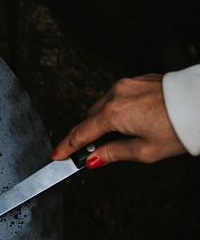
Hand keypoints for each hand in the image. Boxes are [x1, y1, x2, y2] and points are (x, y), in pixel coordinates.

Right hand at [51, 74, 187, 167]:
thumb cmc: (181, 127)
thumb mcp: (145, 151)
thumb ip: (113, 154)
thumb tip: (94, 159)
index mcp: (114, 113)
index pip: (81, 133)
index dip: (67, 147)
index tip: (57, 155)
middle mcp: (117, 94)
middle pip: (90, 118)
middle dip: (88, 135)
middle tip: (90, 153)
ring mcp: (128, 84)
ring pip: (104, 106)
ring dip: (104, 122)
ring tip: (118, 138)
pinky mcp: (139, 80)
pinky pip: (118, 97)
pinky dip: (118, 110)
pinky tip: (131, 122)